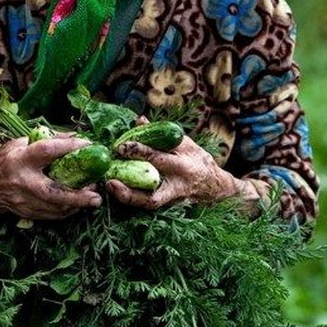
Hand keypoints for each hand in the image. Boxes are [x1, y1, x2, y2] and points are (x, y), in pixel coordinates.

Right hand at [0, 134, 102, 219]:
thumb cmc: (6, 159)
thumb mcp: (21, 142)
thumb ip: (47, 140)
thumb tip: (74, 137)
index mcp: (20, 158)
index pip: (47, 151)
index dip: (68, 147)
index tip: (88, 145)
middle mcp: (22, 181)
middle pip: (53, 191)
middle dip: (77, 195)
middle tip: (96, 194)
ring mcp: (23, 200)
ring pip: (55, 207)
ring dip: (77, 204)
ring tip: (93, 197)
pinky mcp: (26, 212)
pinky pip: (51, 215)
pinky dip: (67, 210)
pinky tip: (78, 204)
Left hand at [106, 136, 261, 211]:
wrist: (217, 188)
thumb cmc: (198, 160)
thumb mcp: (185, 143)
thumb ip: (161, 133)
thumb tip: (138, 120)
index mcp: (183, 165)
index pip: (158, 157)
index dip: (138, 152)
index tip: (120, 147)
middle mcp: (178, 185)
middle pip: (152, 191)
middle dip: (130, 186)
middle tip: (109, 179)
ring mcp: (173, 199)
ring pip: (149, 203)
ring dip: (128, 197)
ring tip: (110, 186)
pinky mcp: (169, 207)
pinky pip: (149, 204)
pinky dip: (133, 199)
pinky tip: (117, 190)